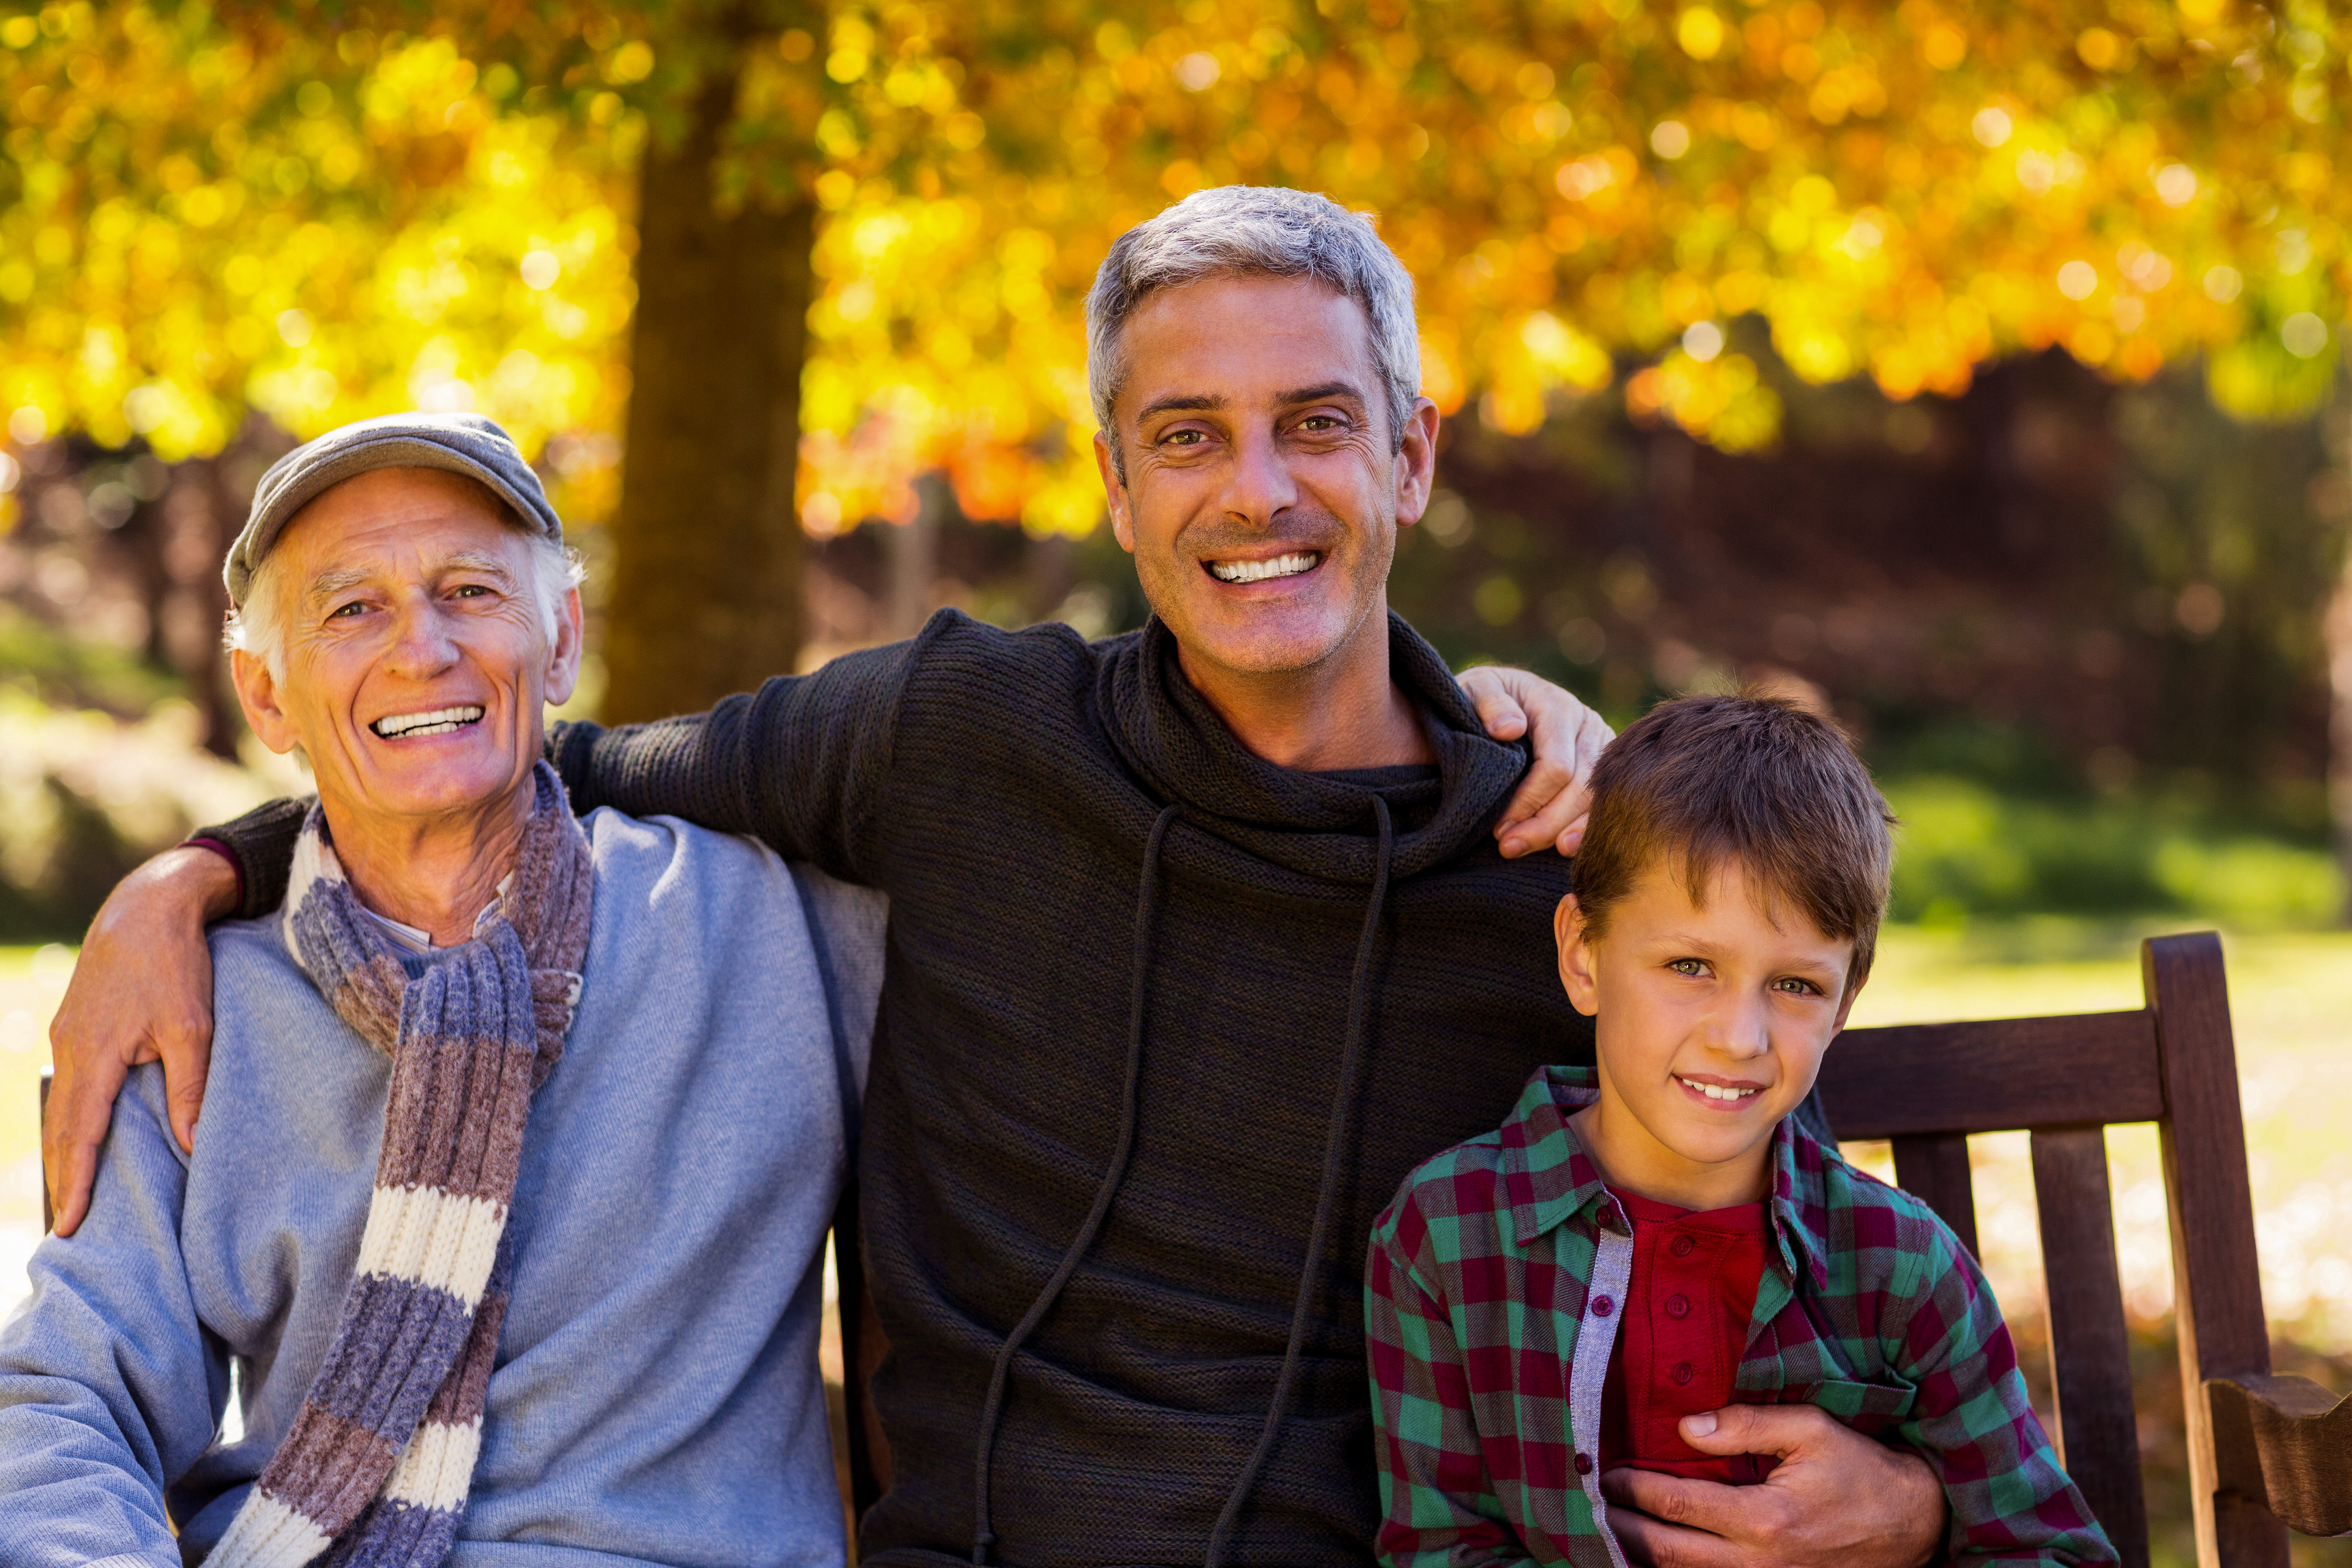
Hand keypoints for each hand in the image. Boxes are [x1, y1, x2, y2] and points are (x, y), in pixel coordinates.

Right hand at [43, 846, 237, 1236]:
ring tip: (72, 1194)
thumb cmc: (175, 963)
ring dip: (64, 1151)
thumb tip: (192, 1143)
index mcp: (94, 1053)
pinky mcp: (77, 1026)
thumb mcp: (193, 1025)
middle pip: (60, 1127)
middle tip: (67, 1228)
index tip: (73, 1223)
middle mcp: (70, 1048)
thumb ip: (191, 1084)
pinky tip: (81, 1138)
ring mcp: (67, 1036)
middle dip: (62, 1177)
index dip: (76, 1180)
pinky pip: (69, 1085)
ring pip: (62, 1107)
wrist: (148, 907)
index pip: (79, 1132)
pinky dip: (71, 1119)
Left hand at [1456, 665, 1613, 857]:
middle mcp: (1586, 724)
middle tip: (1508, 847)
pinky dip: (1583, 828)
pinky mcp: (1600, 766)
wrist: (1496, 697)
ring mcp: (1599, 745)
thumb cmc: (1480, 698)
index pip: (1555, 765)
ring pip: (1594, 799)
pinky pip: (1599, 802)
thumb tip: (1509, 729)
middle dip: (1544, 823)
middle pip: (1580, 787)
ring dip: (1563, 830)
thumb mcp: (1475, 689)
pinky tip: (1566, 848)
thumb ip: (1488, 703)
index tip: (1498, 826)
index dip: (1529, 800)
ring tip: (1528, 849)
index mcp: (1556, 705)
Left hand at [1600, 1405, 1946, 1567]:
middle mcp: (1759, 1561)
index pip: (1678, 1506)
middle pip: (1668, 1553)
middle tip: (1595, 1503)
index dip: (1635, 1489)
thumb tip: (1685, 1427)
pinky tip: (1656, 1555)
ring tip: (1613, 1528)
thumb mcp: (1810, 1430)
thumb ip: (1744, 1425)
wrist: (1914, 1526)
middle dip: (1623, 1528)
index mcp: (1765, 1519)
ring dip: (1643, 1556)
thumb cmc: (1860, 1471)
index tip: (1607, 1472)